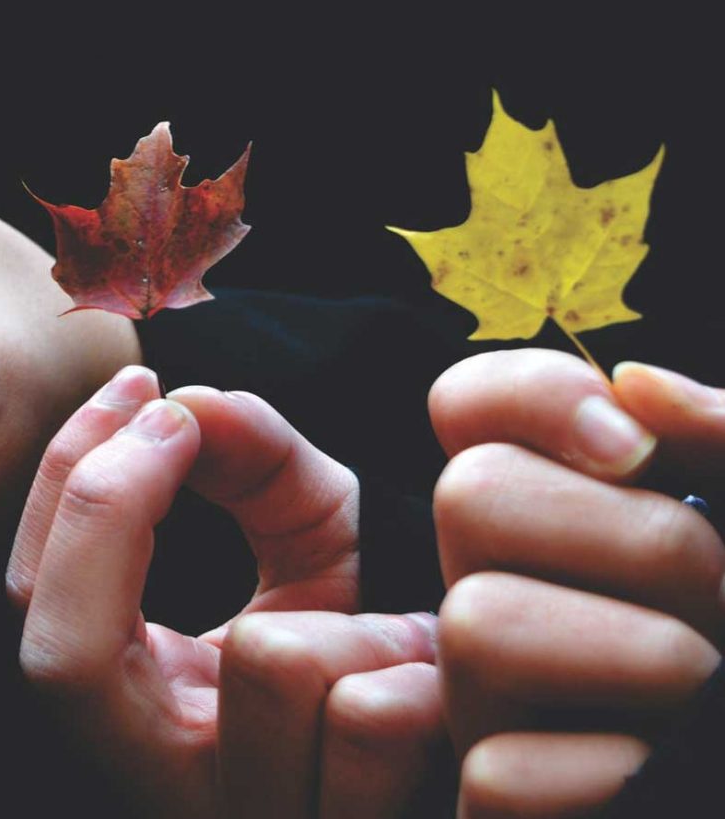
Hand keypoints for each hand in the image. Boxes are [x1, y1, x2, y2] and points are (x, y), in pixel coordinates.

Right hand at [12, 368, 446, 817]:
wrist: (495, 759)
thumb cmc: (382, 653)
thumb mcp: (314, 547)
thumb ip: (257, 464)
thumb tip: (192, 401)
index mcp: (133, 716)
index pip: (35, 608)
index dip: (72, 486)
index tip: (140, 388)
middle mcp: (162, 789)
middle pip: (67, 662)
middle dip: (120, 504)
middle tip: (182, 420)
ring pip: (267, 667)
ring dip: (342, 615)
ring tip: (393, 628)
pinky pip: (374, 723)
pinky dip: (418, 669)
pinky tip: (441, 682)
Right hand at [430, 350, 724, 817]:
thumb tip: (635, 388)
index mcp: (561, 521)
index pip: (470, 404)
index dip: (533, 396)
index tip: (639, 449)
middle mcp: (506, 595)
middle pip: (467, 494)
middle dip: (633, 539)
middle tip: (722, 602)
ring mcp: (490, 704)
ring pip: (477, 623)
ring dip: (635, 656)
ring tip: (703, 695)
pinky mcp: (498, 806)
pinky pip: (504, 774)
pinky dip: (607, 775)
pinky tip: (658, 772)